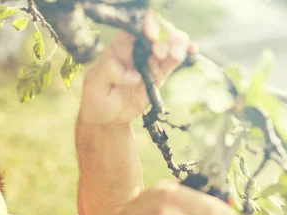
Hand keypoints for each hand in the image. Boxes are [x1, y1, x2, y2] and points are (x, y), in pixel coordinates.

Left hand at [78, 12, 196, 126]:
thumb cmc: (96, 98)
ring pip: (170, 43)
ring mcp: (150, 61)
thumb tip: (134, 74)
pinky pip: (175, 61)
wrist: (106, 119)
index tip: (151, 34)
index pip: (135, 26)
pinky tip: (193, 50)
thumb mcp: (94, 84)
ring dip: (176, 44)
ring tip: (175, 56)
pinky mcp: (159, 75)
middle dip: (163, 37)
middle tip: (160, 53)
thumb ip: (109, 72)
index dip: (146, 24)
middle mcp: (137, 50)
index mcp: (119, 46)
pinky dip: (186, 52)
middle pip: (157, 31)